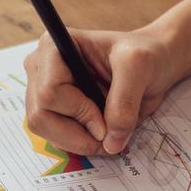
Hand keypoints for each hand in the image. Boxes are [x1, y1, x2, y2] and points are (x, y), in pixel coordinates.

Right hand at [22, 26, 183, 155]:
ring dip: (77, 141)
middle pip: (39, 116)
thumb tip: (110, 143)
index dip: (78, 113)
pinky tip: (98, 131)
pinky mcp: (50, 109)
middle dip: (75, 134)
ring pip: (44, 130)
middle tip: (107, 138)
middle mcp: (39, 67)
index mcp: (53, 47)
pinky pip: (54, 137)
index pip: (49, 92)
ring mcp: (41, 89)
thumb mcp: (139, 68)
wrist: (151, 62)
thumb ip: (124, 102)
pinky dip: (77, 142)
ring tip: (106, 134)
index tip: (106, 123)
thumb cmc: (144, 55)